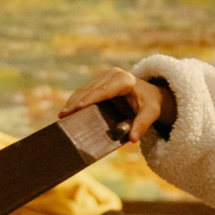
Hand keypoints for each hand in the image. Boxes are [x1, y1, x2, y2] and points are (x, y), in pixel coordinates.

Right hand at [58, 67, 176, 143]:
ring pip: (86, 88)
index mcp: (124, 80)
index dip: (88, 99)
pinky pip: (86, 89)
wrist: (152, 94)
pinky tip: (69, 108)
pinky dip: (77, 98)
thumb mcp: (151, 114)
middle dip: (76, 101)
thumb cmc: (151, 104)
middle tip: (63, 115)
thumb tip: (133, 139)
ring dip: (73, 100)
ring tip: (62, 114)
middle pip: (91, 89)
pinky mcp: (101, 79)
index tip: (76, 108)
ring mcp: (106, 75)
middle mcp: (114, 74)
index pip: (103, 90)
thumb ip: (142, 125)